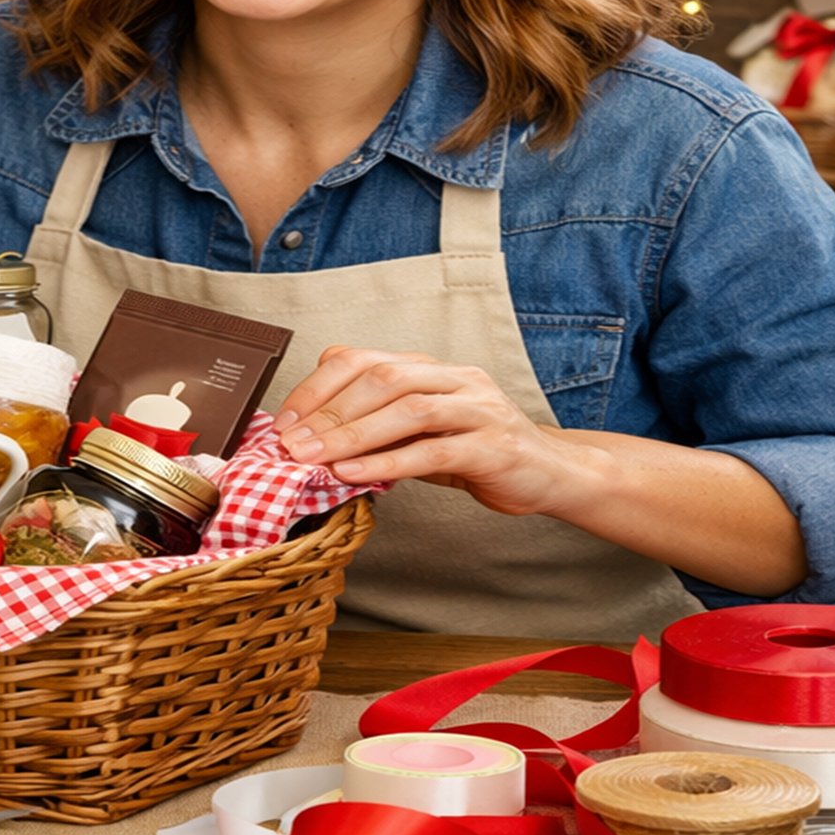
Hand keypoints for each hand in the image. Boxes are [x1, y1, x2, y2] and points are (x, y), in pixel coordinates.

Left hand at [271, 345, 594, 516]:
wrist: (551, 473)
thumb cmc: (475, 453)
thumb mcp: (420, 434)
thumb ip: (378, 429)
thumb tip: (311, 441)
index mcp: (429, 368)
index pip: (361, 360)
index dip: (316, 388)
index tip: (283, 422)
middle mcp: (454, 378)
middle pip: (380, 379)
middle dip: (327, 412)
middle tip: (289, 444)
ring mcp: (477, 409)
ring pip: (406, 410)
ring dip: (351, 435)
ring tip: (314, 458)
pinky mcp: (492, 446)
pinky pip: (432, 451)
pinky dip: (386, 462)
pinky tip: (353, 475)